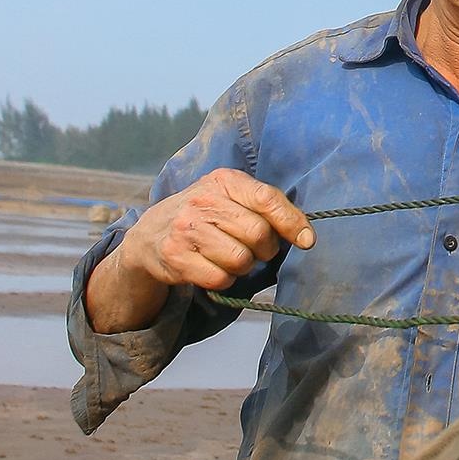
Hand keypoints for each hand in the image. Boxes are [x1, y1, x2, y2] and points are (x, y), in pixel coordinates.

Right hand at [119, 168, 314, 291]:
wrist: (152, 234)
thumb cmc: (207, 215)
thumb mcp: (233, 197)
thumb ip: (268, 207)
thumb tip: (305, 236)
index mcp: (223, 180)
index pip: (266, 199)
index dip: (291, 222)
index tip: (306, 240)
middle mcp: (202, 201)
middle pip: (258, 233)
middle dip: (265, 248)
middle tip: (255, 248)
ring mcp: (186, 229)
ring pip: (241, 259)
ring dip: (244, 265)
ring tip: (229, 255)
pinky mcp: (176, 257)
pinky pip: (221, 279)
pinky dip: (224, 279)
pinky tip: (213, 266)